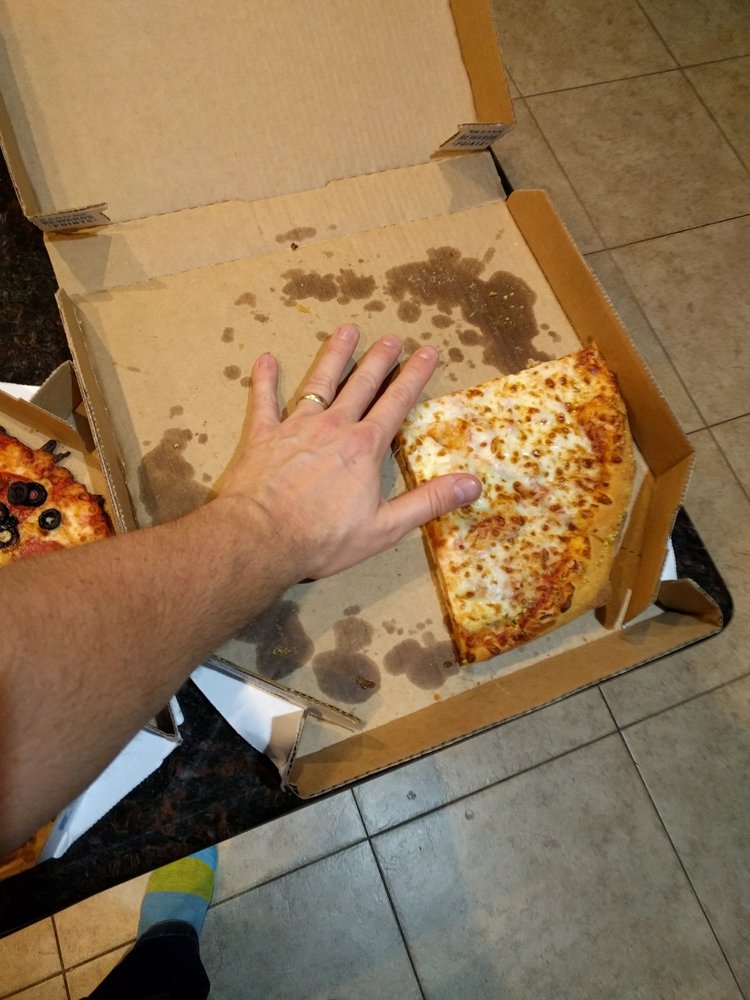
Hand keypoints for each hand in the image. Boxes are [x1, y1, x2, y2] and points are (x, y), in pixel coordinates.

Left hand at [220, 324, 481, 582]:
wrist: (262, 538)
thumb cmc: (325, 537)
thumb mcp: (386, 527)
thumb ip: (429, 501)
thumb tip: (473, 484)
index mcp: (364, 447)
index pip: (396, 403)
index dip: (414, 376)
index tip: (427, 352)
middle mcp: (334, 427)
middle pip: (361, 385)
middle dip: (379, 359)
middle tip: (391, 337)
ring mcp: (296, 427)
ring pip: (319, 382)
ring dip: (334, 355)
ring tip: (346, 331)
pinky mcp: (263, 436)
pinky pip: (263, 400)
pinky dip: (264, 379)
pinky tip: (266, 360)